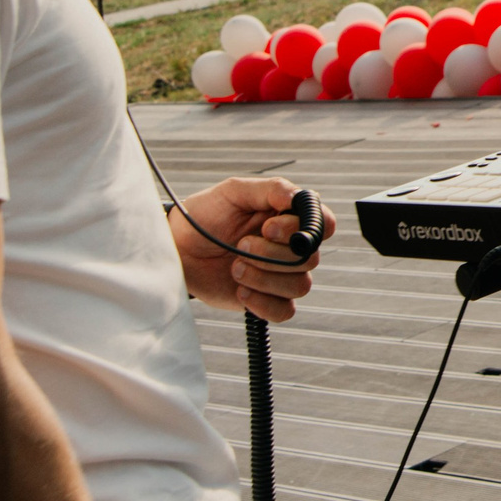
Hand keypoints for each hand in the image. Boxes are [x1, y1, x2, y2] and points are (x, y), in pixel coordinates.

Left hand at [171, 176, 330, 322]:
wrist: (176, 249)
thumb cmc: (203, 217)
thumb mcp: (233, 192)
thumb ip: (270, 188)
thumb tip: (298, 196)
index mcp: (289, 217)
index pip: (324, 224)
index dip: (304, 229)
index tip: (268, 227)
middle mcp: (290, 247)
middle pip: (310, 258)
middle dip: (271, 254)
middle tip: (240, 245)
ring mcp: (279, 276)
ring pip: (300, 286)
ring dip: (264, 278)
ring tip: (235, 267)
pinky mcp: (266, 300)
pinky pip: (285, 311)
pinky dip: (264, 303)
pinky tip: (241, 291)